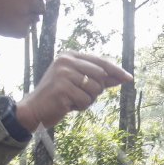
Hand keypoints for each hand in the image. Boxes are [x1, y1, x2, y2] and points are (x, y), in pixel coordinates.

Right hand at [15, 51, 131, 130]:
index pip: (100, 62)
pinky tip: (67, 105)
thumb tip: (122, 77)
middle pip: (100, 76)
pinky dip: (80, 106)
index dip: (116, 71)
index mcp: (70, 56)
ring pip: (95, 89)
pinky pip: (86, 100)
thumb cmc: (59, 96)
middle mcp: (66, 61)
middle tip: (80, 95)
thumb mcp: (79, 83)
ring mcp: (63, 74)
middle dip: (96, 90)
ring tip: (72, 99)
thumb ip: (99, 78)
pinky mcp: (62, 89)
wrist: (34, 109)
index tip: (129, 78)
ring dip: (87, 99)